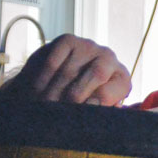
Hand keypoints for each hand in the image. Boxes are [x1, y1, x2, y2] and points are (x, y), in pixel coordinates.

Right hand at [0, 35, 130, 105]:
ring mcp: (90, 47)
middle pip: (97, 74)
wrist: (53, 84)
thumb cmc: (76, 104)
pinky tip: (36, 91)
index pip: (112, 90)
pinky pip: (54, 61)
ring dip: (53, 93)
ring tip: (43, 106)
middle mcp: (110, 59)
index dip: (95, 104)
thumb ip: (101, 115)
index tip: (79, 114)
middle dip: (74, 96)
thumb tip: (107, 116)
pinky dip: (43, 79)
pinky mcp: (69, 40)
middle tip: (57, 111)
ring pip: (70, 71)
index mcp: (121, 80)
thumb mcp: (92, 113)